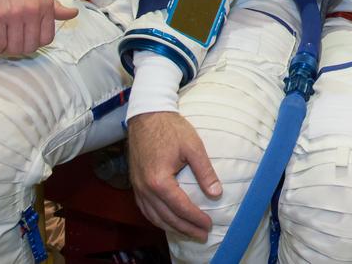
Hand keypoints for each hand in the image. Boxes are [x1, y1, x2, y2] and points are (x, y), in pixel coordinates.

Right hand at [0, 0, 76, 55]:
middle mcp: (33, 11)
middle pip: (30, 46)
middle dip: (19, 50)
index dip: (36, 44)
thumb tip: (74, 14)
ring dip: (5, 51)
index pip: (47, 38)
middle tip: (10, 45)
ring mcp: (14, 15)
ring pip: (14, 47)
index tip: (26, 42)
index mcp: (46, 5)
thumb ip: (54, 6)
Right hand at [128, 111, 219, 239]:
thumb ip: (205, 172)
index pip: (181, 208)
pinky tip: (168, 220)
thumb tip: (216, 193)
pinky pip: (145, 209)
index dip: (196, 219)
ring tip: (188, 232)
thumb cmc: (171, 128)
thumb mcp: (193, 147)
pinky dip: (158, 219)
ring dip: (172, 227)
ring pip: (154, 217)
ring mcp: (137, 187)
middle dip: (186, 228)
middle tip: (202, 235)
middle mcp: (145, 189)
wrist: (147, 115)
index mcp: (159, 181)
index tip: (209, 225)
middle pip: (167, 217)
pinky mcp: (135, 184)